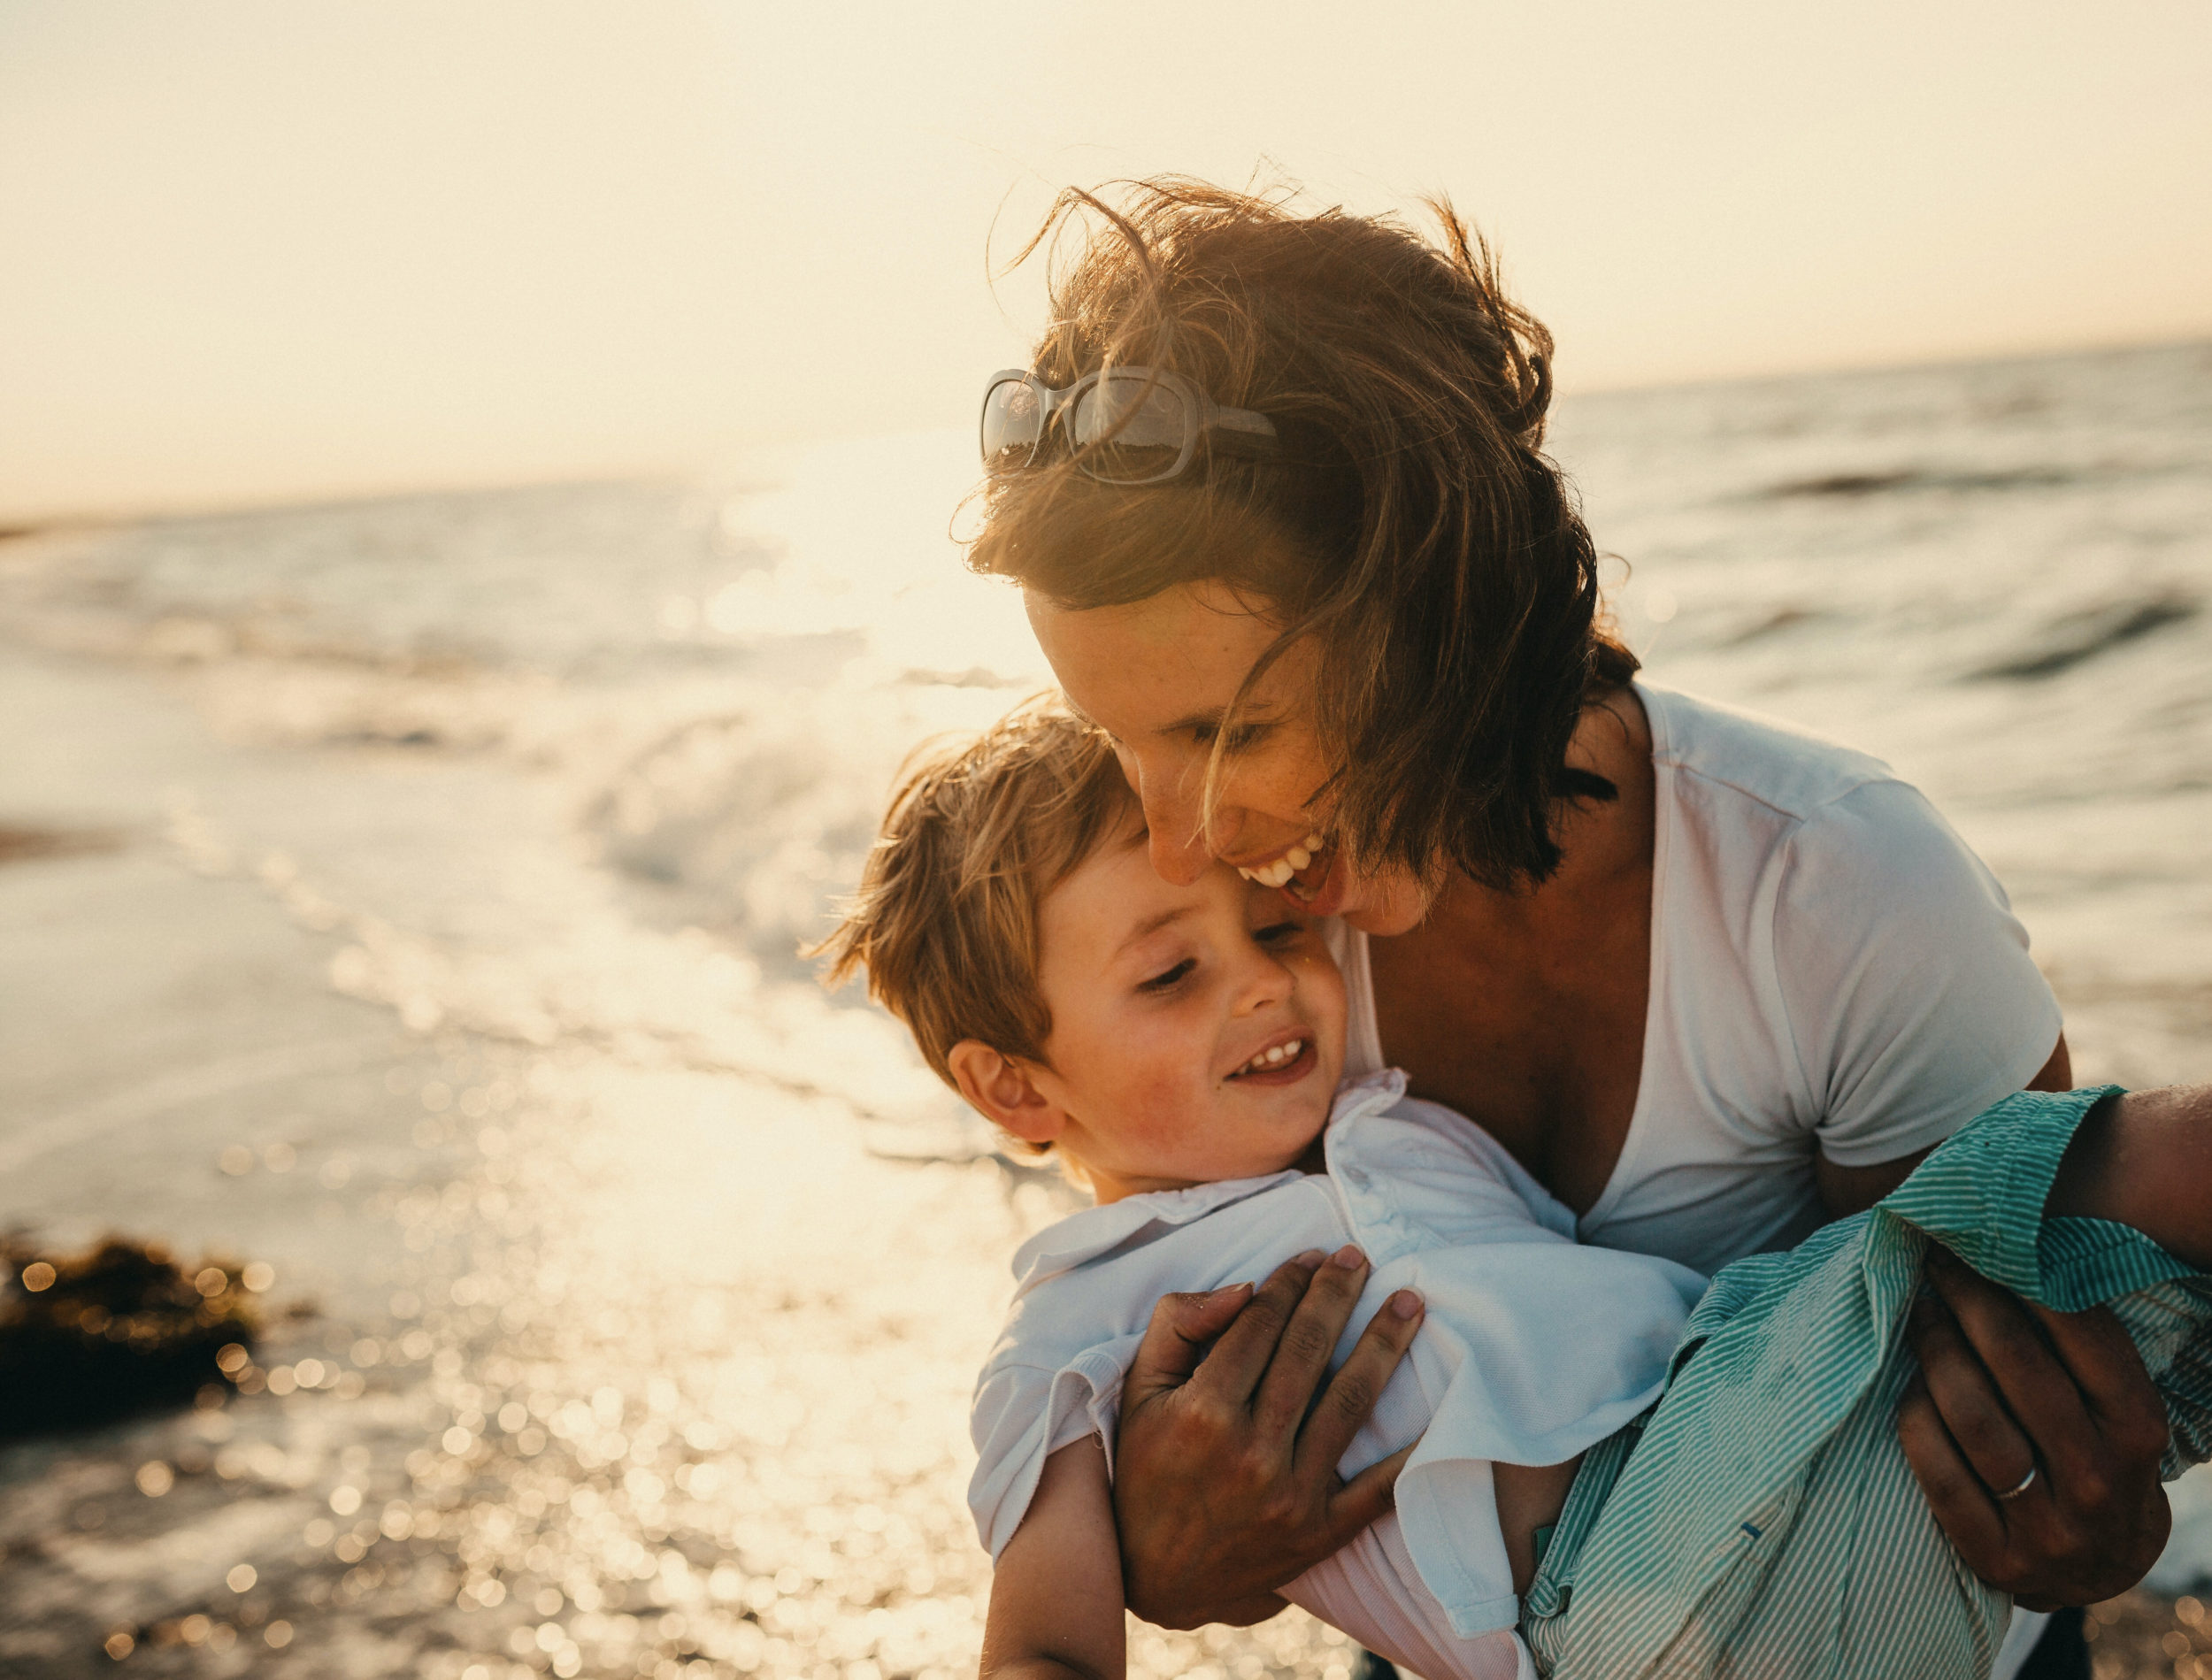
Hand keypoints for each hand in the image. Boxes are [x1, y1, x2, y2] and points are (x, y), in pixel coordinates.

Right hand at [1111, 1246, 1424, 1629]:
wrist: (1154, 1577)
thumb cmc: (1144, 1469)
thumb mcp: (1138, 1391)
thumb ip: (1179, 1326)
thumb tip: (1244, 1288)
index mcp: (1202, 1412)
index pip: (1260, 1325)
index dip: (1289, 1282)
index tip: (1311, 1256)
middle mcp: (1250, 1452)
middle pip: (1308, 1352)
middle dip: (1338, 1295)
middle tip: (1360, 1258)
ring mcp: (1290, 1495)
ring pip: (1349, 1403)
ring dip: (1384, 1345)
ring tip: (1410, 1304)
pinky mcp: (1320, 1533)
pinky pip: (1378, 1488)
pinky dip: (1411, 1450)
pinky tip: (1437, 1407)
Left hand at [1897, 1246, 2170, 1609]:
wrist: (2099, 1568)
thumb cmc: (2095, 1456)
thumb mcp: (2112, 1407)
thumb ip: (2077, 1348)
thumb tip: (2007, 1255)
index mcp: (2137, 1430)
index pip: (2083, 1337)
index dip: (2023, 1280)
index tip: (1980, 1245)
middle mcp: (2099, 1479)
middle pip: (2019, 1369)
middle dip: (1969, 1303)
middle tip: (1936, 1266)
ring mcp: (2049, 1527)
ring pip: (1974, 1420)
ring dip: (1936, 1353)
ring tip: (1919, 1315)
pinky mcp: (1996, 1557)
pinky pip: (1937, 1472)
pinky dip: (1916, 1419)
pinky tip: (1910, 1388)